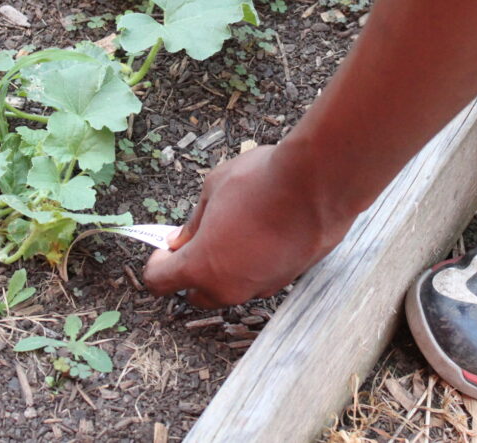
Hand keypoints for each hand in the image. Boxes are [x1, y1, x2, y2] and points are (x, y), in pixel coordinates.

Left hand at [143, 144, 349, 307]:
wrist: (319, 183)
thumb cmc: (261, 182)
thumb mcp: (212, 190)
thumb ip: (193, 222)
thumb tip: (183, 238)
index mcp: (202, 267)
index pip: (160, 282)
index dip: (157, 263)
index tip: (165, 246)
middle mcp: (230, 287)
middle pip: (196, 295)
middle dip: (189, 272)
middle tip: (197, 239)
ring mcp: (262, 287)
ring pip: (231, 288)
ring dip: (224, 269)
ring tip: (234, 231)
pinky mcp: (288, 279)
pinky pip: (259, 278)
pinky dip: (253, 264)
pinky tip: (262, 233)